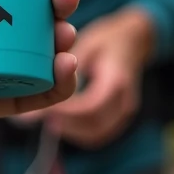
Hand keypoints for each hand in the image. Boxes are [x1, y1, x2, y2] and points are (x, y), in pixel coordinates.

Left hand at [16, 8, 155, 148]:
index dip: (66, 112)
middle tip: (42, 116)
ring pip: (97, 134)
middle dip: (65, 125)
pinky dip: (81, 132)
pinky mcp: (122, 115)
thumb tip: (38, 83)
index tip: (45, 108)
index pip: (91, 107)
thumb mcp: (85, 45)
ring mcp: (126, 110)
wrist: (135, 40)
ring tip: (49, 120)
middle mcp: (124, 100)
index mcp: (115, 80)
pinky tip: (64, 122)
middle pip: (93, 125)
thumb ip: (64, 68)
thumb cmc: (107, 39)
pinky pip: (101, 132)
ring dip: (72, 131)